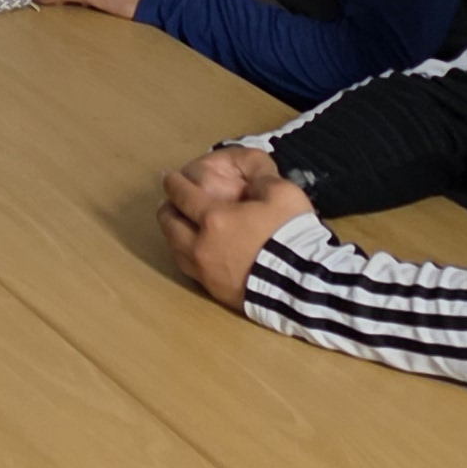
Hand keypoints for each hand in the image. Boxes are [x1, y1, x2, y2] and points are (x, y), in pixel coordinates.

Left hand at [156, 146, 311, 307]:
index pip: (182, 195)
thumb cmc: (289, 234)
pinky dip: (184, 254)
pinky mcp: (213, 290)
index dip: (174, 182)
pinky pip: (188, 269)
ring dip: (172, 232)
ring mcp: (204, 271)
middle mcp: (200, 245)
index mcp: (214, 217)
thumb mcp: (282, 192)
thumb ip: (261, 177)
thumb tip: (250, 176)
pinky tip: (191, 251)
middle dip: (167, 207)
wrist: (299, 283)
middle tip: (171, 201)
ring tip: (177, 225)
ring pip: (174, 248)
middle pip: (169, 223)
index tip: (170, 177)